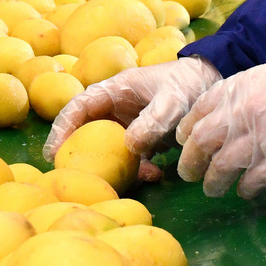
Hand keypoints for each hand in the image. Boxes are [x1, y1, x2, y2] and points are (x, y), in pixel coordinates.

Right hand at [45, 58, 221, 168]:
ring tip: (130, 181)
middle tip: (78, 178)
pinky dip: (140, 168)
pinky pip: (132, 157)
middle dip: (82, 155)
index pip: (78, 107)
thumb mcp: (172, 100)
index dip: (62, 128)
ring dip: (117, 167)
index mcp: (113, 90)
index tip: (53, 152)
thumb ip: (152, 120)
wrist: (211, 85)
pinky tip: (155, 175)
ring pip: (109, 149)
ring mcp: (128, 124)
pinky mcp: (143, 138)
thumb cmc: (187, 84)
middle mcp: (115, 108)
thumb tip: (130, 146)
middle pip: (87, 132)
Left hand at [172, 44, 265, 197]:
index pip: (197, 112)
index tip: (184, 142)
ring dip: (213, 182)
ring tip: (212, 189)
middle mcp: (239, 115)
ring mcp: (257, 141)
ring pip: (220, 168)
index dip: (186, 131)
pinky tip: (246, 190)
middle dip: (190, 161)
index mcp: (235, 89)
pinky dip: (245, 189)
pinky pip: (251, 183)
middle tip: (188, 173)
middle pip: (200, 143)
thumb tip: (228, 119)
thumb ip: (243, 97)